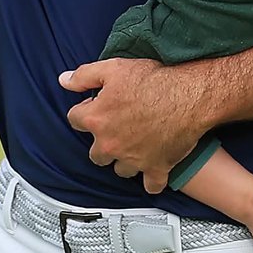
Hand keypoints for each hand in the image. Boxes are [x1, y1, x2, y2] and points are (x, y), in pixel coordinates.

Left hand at [59, 58, 208, 192]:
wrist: (189, 95)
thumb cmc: (154, 80)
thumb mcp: (114, 68)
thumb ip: (84, 75)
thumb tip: (64, 80)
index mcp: (96, 119)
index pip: (74, 120)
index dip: (85, 110)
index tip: (95, 106)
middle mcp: (110, 144)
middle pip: (95, 154)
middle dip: (102, 142)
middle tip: (116, 128)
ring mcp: (133, 160)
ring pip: (119, 169)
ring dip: (124, 160)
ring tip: (135, 144)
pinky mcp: (156, 168)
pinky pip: (150, 185)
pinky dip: (151, 179)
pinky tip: (153, 168)